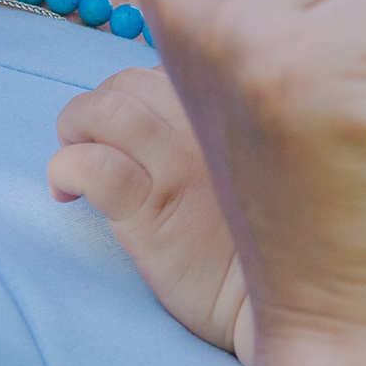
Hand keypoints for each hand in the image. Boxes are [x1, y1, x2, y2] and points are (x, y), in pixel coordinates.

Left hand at [50, 66, 251, 358]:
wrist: (299, 296)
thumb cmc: (279, 231)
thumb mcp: (264, 156)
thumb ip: (230, 124)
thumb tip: (174, 109)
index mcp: (232, 107)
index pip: (162, 69)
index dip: (136, 92)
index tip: (133, 126)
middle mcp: (205, 125)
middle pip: (126, 82)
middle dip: (98, 104)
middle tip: (93, 141)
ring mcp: (175, 167)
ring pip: (104, 110)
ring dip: (73, 125)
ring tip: (72, 154)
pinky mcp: (152, 212)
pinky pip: (93, 166)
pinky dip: (66, 167)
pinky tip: (66, 192)